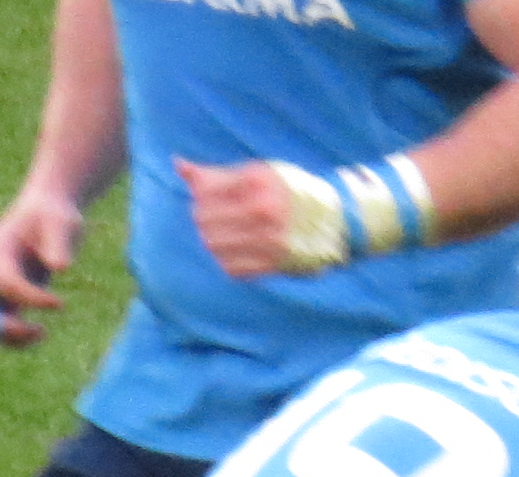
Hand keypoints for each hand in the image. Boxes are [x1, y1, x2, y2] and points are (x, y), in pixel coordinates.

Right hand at [0, 187, 78, 339]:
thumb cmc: (57, 215)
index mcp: (0, 247)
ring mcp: (0, 281)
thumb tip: (59, 266)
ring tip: (42, 334)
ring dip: (10, 334)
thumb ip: (59, 243)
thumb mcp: (63, 224)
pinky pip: (4, 319)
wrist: (51, 212)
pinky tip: (41, 332)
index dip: (29, 297)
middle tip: (39, 330)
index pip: (5, 280)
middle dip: (3, 323)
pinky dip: (17, 333)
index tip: (60, 304)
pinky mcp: (13, 292)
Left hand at [176, 158, 316, 279]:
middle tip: (213, 221)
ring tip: (223, 238)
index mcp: (257, 182)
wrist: (340, 221)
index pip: (204, 192)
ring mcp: (271, 240)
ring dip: (212, 242)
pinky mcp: (277, 264)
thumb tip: (178, 166)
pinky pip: (232, 268)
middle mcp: (264, 210)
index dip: (199, 196)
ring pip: (214, 245)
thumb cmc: (293, 192)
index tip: (208, 200)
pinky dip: (227, 262)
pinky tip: (236, 254)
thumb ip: (218, 174)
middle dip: (202, 219)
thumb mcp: (260, 174)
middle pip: (204, 219)